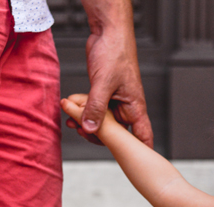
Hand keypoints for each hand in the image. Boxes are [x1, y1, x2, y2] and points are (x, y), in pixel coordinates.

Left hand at [67, 0, 151, 146]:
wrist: (108, 31)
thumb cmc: (116, 52)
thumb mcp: (104, 83)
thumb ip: (96, 107)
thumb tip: (90, 129)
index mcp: (135, 108)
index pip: (142, 137)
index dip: (140, 154)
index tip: (135, 167)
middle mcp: (126, 108)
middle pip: (116, 134)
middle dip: (98, 136)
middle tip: (82, 131)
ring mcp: (114, 101)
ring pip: (101, 122)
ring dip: (86, 123)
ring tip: (72, 120)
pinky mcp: (102, 93)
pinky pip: (93, 109)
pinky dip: (82, 111)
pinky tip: (71, 109)